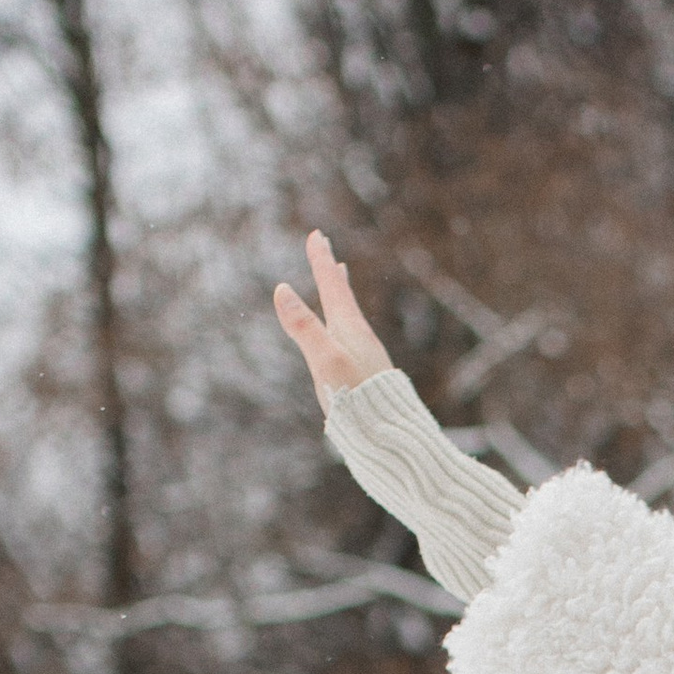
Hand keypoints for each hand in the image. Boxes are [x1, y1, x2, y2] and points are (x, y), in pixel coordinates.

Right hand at [272, 231, 393, 409]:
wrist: (392, 439)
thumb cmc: (358, 400)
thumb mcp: (324, 361)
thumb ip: (303, 327)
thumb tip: (281, 289)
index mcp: (350, 330)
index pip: (332, 286)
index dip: (321, 260)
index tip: (317, 235)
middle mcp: (362, 339)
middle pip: (344, 298)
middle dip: (332, 274)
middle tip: (328, 252)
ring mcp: (366, 358)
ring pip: (350, 318)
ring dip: (341, 298)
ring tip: (340, 285)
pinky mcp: (368, 377)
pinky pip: (353, 339)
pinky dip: (345, 324)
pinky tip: (346, 337)